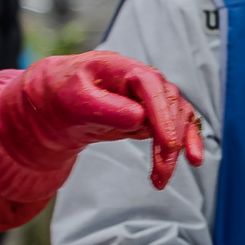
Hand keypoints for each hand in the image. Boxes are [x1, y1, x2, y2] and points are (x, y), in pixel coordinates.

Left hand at [0, 51, 205, 196]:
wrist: (52, 103)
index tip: (166, 142)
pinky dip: (186, 140)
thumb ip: (105, 108)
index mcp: (120, 67)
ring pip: (176, 115)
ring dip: (177, 146)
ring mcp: (148, 96)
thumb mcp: (74, 101)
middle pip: (168, 103)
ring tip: (162, 177)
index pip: (149, 85)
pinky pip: (175, 124)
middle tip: (162, 171)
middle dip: (169, 139)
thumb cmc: (60, 96)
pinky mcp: (150, 114)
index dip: (161, 113)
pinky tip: (192, 158)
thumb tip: (139, 118)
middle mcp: (140, 79)